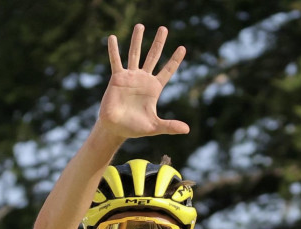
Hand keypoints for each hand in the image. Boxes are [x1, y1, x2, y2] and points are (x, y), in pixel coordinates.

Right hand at [99, 24, 188, 138]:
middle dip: (159, 43)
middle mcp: (143, 79)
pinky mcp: (117, 78)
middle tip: (164, 29)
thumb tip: (187, 130)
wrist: (115, 128)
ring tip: (140, 26)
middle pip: (153, 56)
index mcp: (154, 88)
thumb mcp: (155, 126)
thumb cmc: (135, 128)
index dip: (175, 60)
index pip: (167, 71)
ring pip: (135, 54)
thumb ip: (170, 126)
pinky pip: (115, 61)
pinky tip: (113, 38)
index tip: (182, 48)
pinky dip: (114, 50)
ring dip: (137, 40)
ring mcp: (130, 77)